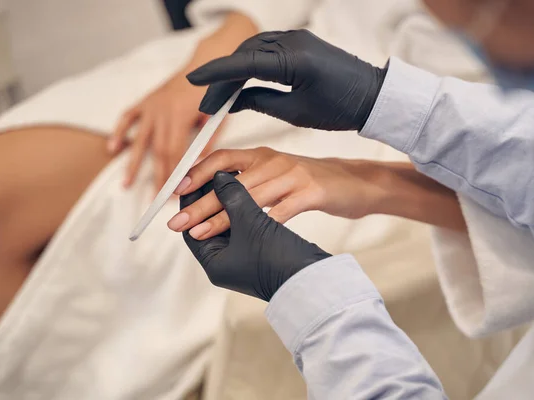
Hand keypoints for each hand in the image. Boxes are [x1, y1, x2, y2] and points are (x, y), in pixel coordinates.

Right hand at [109, 73, 209, 191]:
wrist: (206, 63)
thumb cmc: (215, 91)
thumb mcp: (217, 115)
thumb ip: (209, 139)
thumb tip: (199, 165)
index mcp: (181, 115)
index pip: (175, 151)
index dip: (173, 173)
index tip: (173, 192)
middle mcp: (162, 111)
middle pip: (157, 151)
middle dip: (156, 177)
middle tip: (155, 199)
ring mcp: (151, 106)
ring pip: (140, 139)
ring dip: (132, 163)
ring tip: (126, 185)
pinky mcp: (145, 101)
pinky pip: (128, 117)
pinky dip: (119, 133)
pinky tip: (112, 149)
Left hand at [167, 147, 394, 239]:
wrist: (358, 183)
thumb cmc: (312, 184)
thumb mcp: (277, 176)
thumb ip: (248, 182)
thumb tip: (213, 195)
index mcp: (262, 156)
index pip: (221, 160)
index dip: (196, 174)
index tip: (175, 192)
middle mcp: (274, 161)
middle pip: (230, 182)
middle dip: (200, 203)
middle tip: (177, 222)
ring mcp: (294, 175)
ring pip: (250, 197)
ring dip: (223, 217)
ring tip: (201, 232)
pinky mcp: (312, 192)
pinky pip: (282, 210)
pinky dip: (263, 224)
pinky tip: (247, 239)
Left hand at [182, 171, 330, 300]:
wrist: (317, 279)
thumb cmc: (281, 260)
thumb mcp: (252, 224)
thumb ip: (233, 198)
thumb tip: (219, 177)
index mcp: (216, 263)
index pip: (192, 229)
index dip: (192, 203)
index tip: (192, 181)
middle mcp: (228, 263)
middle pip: (210, 226)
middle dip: (211, 200)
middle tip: (211, 177)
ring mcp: (247, 261)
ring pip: (232, 225)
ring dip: (232, 203)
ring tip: (232, 180)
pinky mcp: (266, 254)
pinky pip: (252, 229)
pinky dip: (251, 211)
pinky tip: (254, 193)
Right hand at [187, 29, 387, 130]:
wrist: (371, 96)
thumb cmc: (339, 108)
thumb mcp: (295, 112)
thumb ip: (260, 102)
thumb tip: (233, 102)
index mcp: (294, 60)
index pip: (244, 64)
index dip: (216, 73)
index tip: (194, 82)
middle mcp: (293, 42)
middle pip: (244, 55)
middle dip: (223, 79)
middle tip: (208, 105)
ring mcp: (296, 38)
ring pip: (252, 49)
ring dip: (235, 71)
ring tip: (221, 98)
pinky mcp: (299, 42)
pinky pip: (266, 48)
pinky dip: (250, 64)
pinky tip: (241, 82)